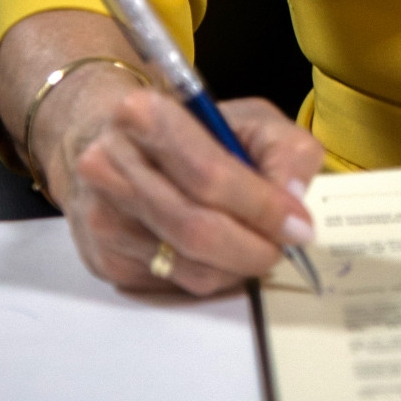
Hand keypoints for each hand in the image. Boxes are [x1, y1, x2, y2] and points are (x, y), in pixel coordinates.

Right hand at [38, 68, 324, 296]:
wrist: (117, 141)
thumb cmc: (194, 129)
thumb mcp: (250, 119)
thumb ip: (285, 151)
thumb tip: (293, 199)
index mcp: (143, 116)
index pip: (210, 175)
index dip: (261, 206)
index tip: (299, 225)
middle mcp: (109, 167)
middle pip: (196, 228)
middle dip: (253, 246)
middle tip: (285, 247)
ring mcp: (101, 217)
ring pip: (188, 266)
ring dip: (235, 266)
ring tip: (255, 246)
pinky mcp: (104, 258)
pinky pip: (172, 284)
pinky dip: (210, 274)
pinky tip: (218, 251)